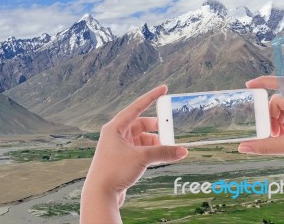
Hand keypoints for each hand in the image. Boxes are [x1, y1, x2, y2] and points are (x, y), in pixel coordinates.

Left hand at [81, 85, 187, 223]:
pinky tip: (162, 157)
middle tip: (171, 131)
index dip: (151, 97)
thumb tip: (183, 151)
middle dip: (157, 128)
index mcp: (115, 127)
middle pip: (142, 125)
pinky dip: (152, 152)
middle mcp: (116, 135)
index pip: (137, 107)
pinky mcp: (123, 159)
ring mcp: (119, 147)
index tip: (164, 89)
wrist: (100, 194)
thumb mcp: (143, 158)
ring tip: (168, 149)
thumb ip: (164, 152)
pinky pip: (141, 150)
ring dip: (156, 143)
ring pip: (143, 139)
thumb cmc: (114, 170)